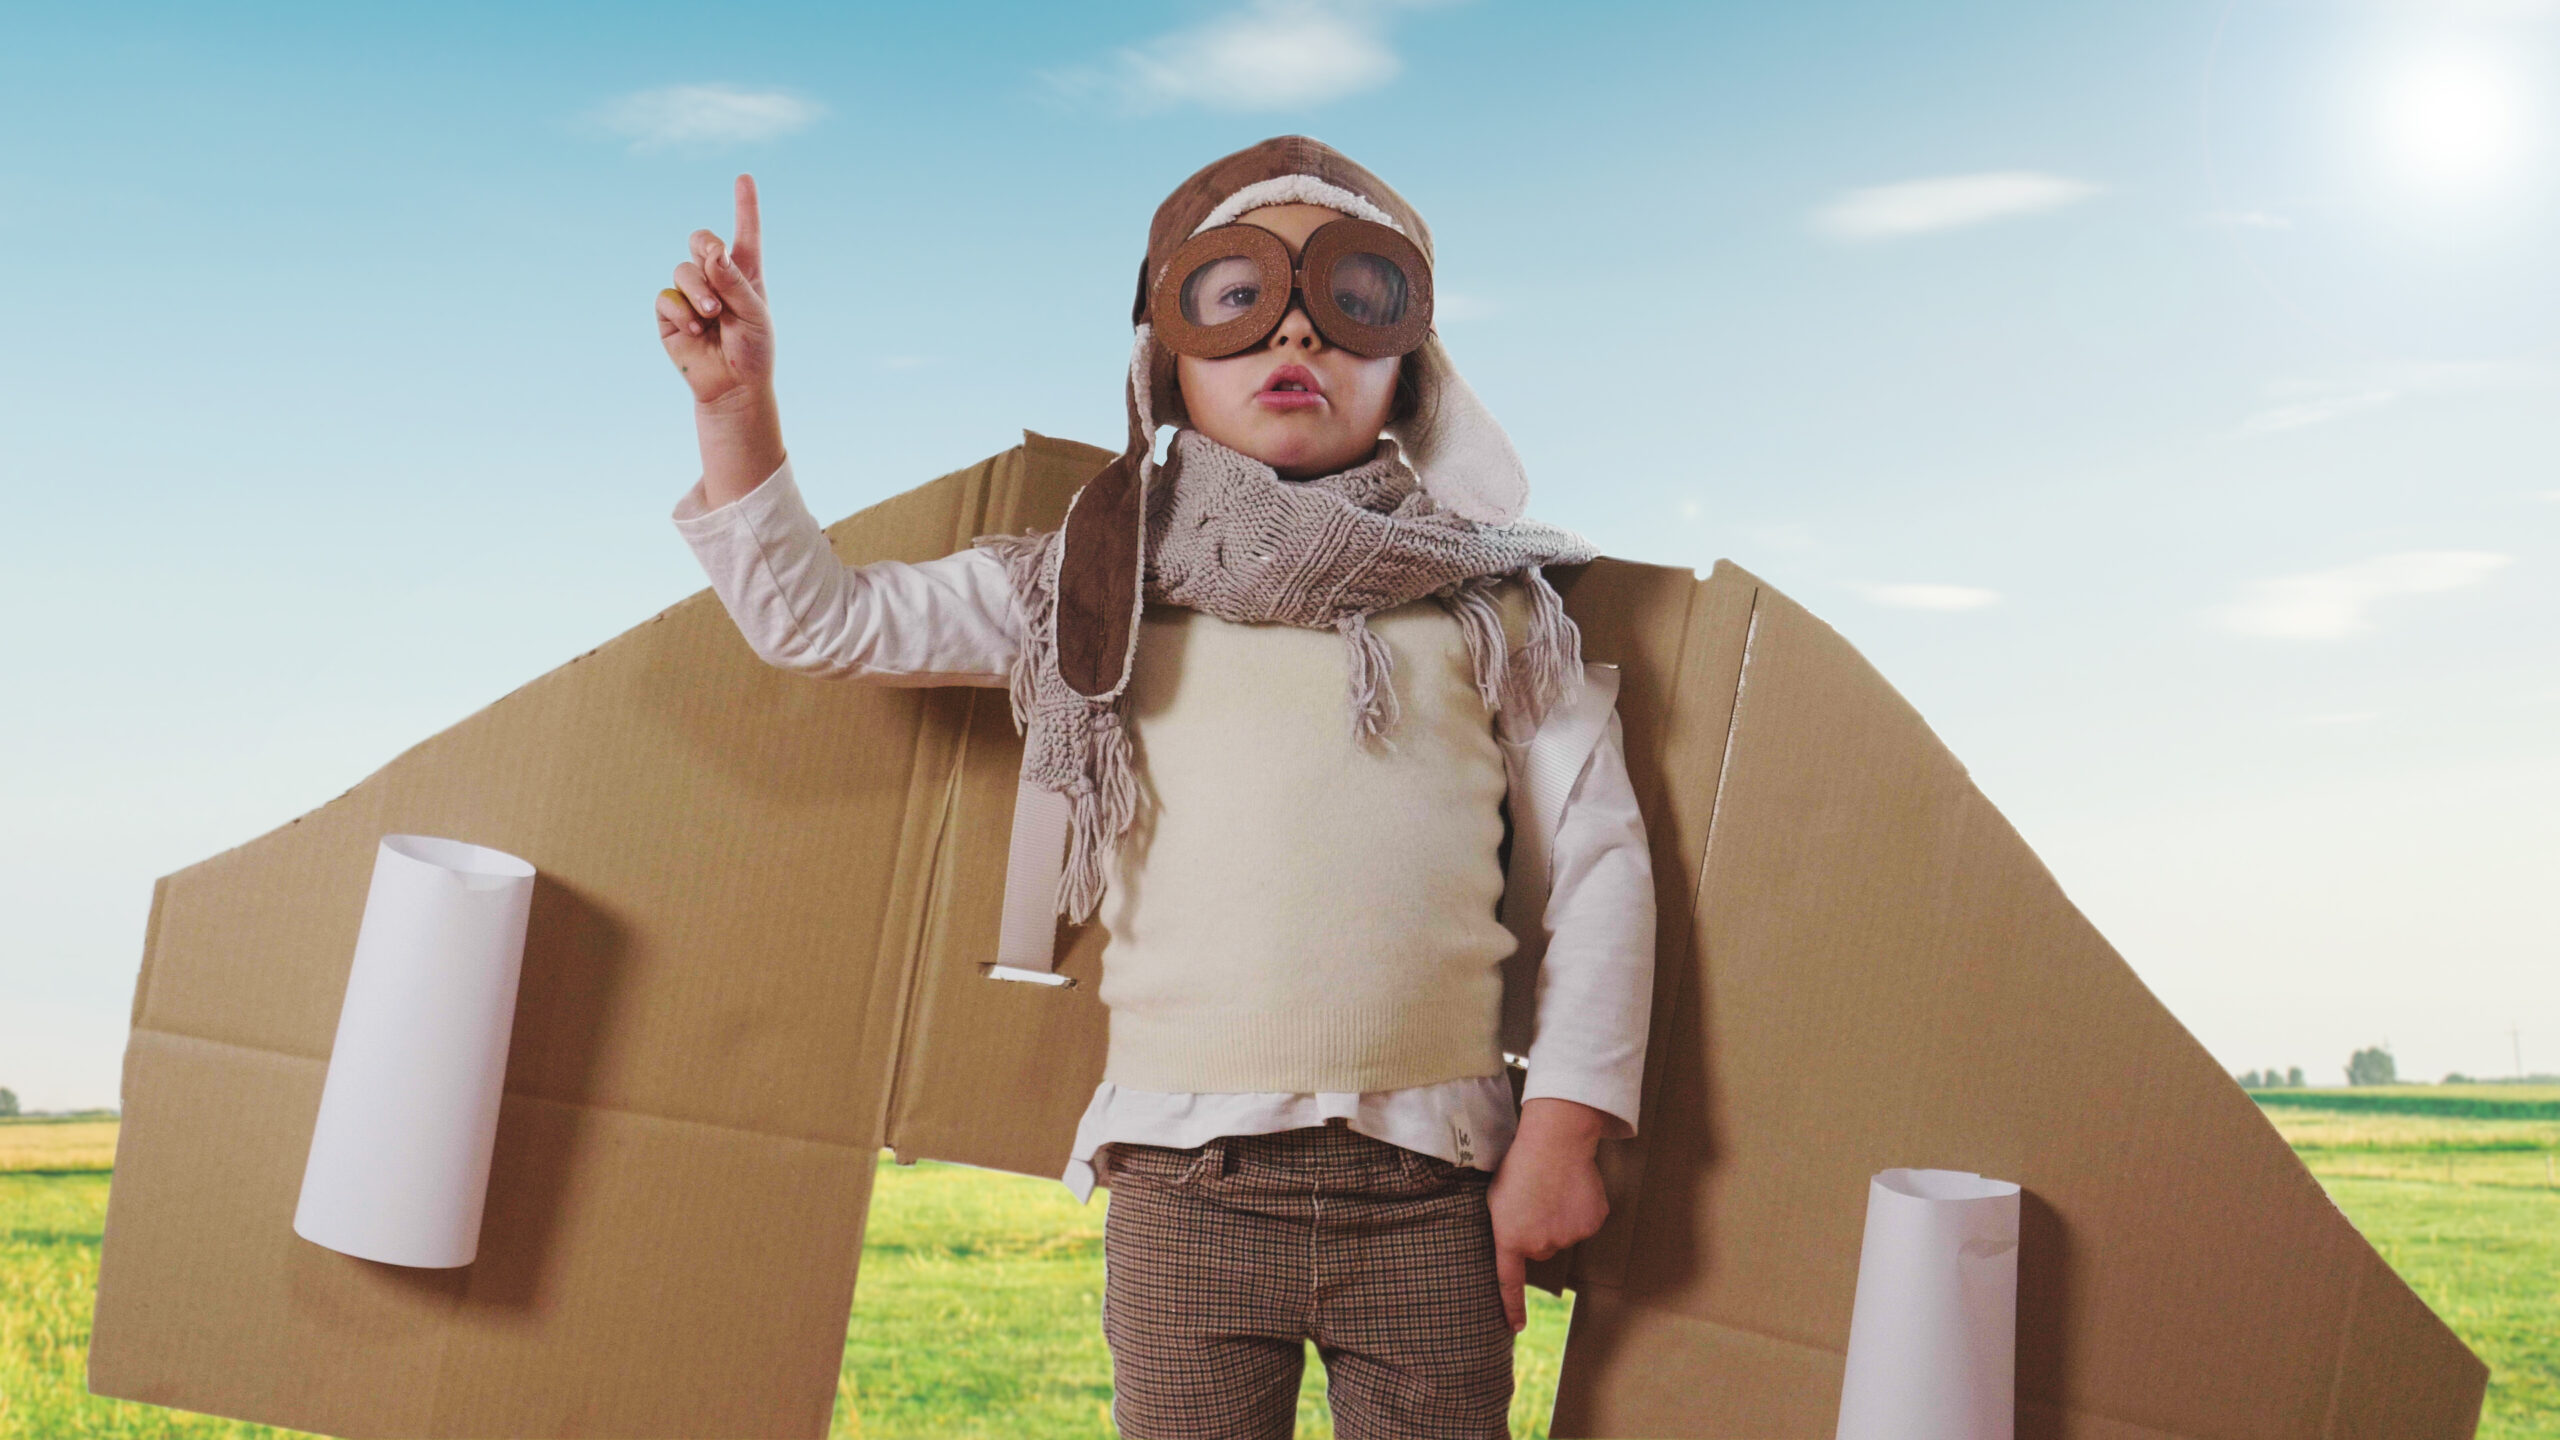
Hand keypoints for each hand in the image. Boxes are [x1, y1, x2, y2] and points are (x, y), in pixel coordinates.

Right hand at [657, 174, 773, 406]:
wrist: (733, 386)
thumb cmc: (753, 350)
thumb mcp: (754, 313)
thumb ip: (734, 280)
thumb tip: (712, 250)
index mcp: (744, 273)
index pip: (745, 234)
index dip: (745, 206)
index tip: (744, 178)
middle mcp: (716, 278)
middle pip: (701, 240)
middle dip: (706, 247)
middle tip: (716, 265)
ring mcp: (690, 294)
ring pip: (683, 269)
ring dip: (699, 290)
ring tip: (712, 316)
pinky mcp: (670, 313)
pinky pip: (667, 297)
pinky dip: (682, 311)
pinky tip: (696, 329)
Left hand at [1487, 1098, 1614, 1332]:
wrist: (1554, 1142)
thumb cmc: (1519, 1163)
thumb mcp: (1497, 1197)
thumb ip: (1506, 1226)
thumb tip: (1519, 1243)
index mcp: (1510, 1238)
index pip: (1508, 1282)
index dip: (1512, 1306)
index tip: (1515, 1327)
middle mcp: (1540, 1244)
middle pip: (1542, 1248)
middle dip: (1539, 1229)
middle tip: (1535, 1198)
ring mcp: (1569, 1236)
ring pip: (1564, 1235)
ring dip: (1560, 1217)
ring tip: (1553, 1187)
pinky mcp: (1591, 1223)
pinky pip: (1585, 1222)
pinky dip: (1581, 1209)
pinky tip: (1573, 1188)